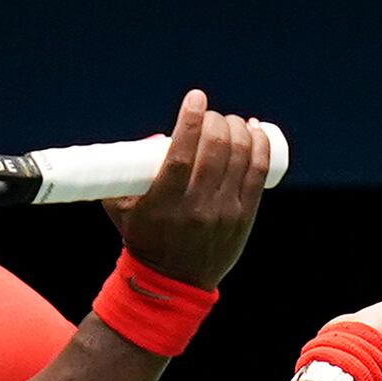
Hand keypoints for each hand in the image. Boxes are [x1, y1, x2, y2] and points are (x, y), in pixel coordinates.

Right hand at [104, 90, 270, 288]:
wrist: (172, 282)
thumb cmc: (143, 239)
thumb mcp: (121, 209)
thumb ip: (121, 176)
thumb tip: (142, 140)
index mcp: (165, 203)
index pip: (182, 153)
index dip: (191, 120)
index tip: (195, 98)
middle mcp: (196, 207)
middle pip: (216, 149)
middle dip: (216, 121)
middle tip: (210, 116)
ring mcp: (224, 212)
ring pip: (240, 155)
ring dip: (237, 128)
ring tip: (228, 123)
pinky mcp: (243, 216)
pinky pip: (258, 171)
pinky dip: (259, 144)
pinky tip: (254, 131)